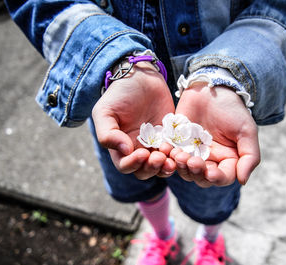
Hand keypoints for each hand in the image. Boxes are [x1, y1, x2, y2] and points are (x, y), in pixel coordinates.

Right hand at [92, 62, 175, 179]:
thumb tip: (124, 151)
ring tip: (171, 159)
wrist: (141, 77)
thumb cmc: (119, 94)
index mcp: (120, 148)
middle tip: (159, 158)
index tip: (142, 153)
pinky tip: (181, 151)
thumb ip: (107, 134)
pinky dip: (178, 155)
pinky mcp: (171, 137)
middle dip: (152, 168)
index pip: (125, 166)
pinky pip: (175, 152)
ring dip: (166, 166)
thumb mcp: (105, 111)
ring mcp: (155, 145)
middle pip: (144, 171)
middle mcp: (138, 150)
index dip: (133, 164)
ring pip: (161, 166)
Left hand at [171, 82, 259, 186]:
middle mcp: (209, 160)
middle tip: (192, 161)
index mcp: (227, 160)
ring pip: (184, 169)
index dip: (216, 178)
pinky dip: (169, 155)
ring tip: (179, 155)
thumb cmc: (232, 109)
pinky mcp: (177, 142)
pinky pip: (170, 155)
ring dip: (181, 166)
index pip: (222, 177)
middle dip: (196, 173)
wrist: (212, 88)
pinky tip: (169, 149)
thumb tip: (243, 181)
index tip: (210, 173)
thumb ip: (249, 156)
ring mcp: (191, 152)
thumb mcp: (246, 131)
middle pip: (200, 178)